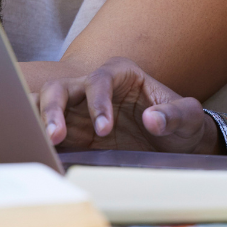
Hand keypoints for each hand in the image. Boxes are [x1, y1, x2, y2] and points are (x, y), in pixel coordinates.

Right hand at [37, 57, 221, 153]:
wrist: (176, 145)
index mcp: (121, 74)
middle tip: (56, 135)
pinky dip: (38, 137)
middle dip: (54, 109)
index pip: (99, 80)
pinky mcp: (71, 132)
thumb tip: (152, 119)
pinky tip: (38, 152)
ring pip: (44, 103)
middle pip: (60, 87)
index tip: (104, 129)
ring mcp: (78, 109)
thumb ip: (174, 115)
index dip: (97, 102)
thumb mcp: (188, 118)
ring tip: (43, 143)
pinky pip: (45, 129)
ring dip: (39, 120)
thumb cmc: (181, 125)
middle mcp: (93, 88)